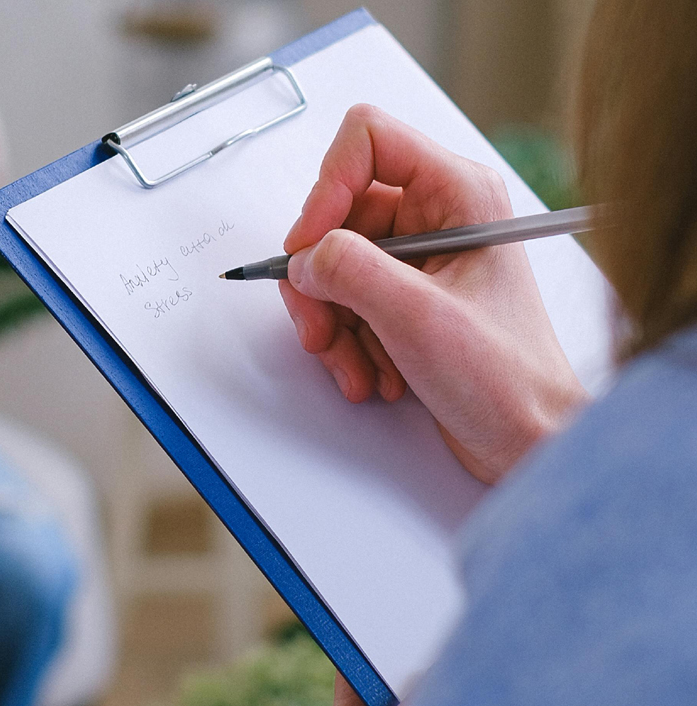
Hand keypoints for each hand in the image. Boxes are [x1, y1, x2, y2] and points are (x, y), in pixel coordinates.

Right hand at [280, 105, 586, 482]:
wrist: (527, 439)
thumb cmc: (506, 378)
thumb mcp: (418, 318)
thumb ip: (351, 271)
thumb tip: (304, 257)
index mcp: (458, 193)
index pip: (367, 140)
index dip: (327, 188)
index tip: (309, 245)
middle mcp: (436, 215)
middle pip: (336, 215)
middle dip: (320, 280)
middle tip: (322, 328)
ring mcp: (417, 258)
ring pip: (331, 265)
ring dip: (332, 323)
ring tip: (355, 366)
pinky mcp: (403, 296)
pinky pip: (342, 301)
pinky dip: (344, 341)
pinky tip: (371, 373)